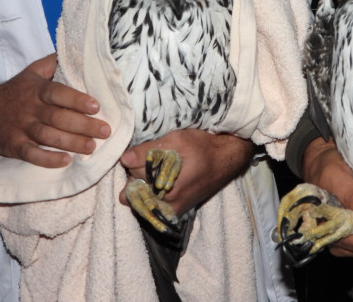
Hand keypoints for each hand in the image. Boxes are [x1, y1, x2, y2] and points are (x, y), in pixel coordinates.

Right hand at [0, 54, 109, 167]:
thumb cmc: (17, 91)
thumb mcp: (33, 72)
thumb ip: (54, 63)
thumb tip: (77, 51)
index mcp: (38, 90)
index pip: (58, 93)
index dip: (77, 100)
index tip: (96, 106)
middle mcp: (31, 109)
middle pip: (58, 117)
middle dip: (83, 125)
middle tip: (105, 131)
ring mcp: (22, 128)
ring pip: (48, 136)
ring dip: (71, 142)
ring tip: (92, 147)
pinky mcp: (14, 146)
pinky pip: (31, 154)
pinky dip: (48, 159)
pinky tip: (65, 161)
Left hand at [119, 129, 254, 216]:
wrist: (228, 157)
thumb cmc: (205, 146)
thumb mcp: (178, 141)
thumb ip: (149, 150)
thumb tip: (124, 158)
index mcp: (168, 190)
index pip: (133, 175)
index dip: (137, 160)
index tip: (147, 152)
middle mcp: (169, 205)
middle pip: (135, 190)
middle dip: (137, 174)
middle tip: (152, 161)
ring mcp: (172, 210)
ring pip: (141, 199)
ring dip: (143, 184)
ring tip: (157, 169)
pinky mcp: (176, 211)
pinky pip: (152, 205)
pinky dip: (151, 192)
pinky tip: (161, 179)